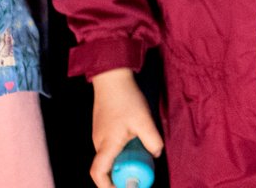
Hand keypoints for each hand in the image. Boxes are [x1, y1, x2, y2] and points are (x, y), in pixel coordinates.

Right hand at [89, 68, 163, 187]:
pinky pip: (110, 148)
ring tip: (140, 157)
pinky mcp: (103, 130)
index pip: (98, 173)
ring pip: (109, 157)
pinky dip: (121, 151)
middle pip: (106, 168)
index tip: (122, 187)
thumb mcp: (144, 120)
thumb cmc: (126, 98)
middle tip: (139, 173)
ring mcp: (99, 136)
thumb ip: (152, 140)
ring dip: (123, 162)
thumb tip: (157, 154)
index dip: (107, 186)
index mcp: (106, 145)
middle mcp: (99, 143)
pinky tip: (135, 143)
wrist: (112, 78)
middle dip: (121, 175)